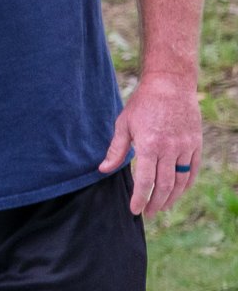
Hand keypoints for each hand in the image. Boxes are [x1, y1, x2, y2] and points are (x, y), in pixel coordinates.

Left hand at [98, 71, 201, 217]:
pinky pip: (192, 171)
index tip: (135, 210)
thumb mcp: (124, 124)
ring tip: (161, 206)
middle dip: (155, 203)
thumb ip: (116, 150)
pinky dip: (185, 185)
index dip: (140, 198)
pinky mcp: (195, 145)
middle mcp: (170, 149)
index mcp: (149, 145)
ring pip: (180, 182)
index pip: (145, 181)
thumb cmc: (142, 103)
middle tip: (148, 213)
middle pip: (164, 186)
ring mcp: (185, 148)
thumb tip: (103, 170)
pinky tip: (177, 192)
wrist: (170, 85)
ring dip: (171, 198)